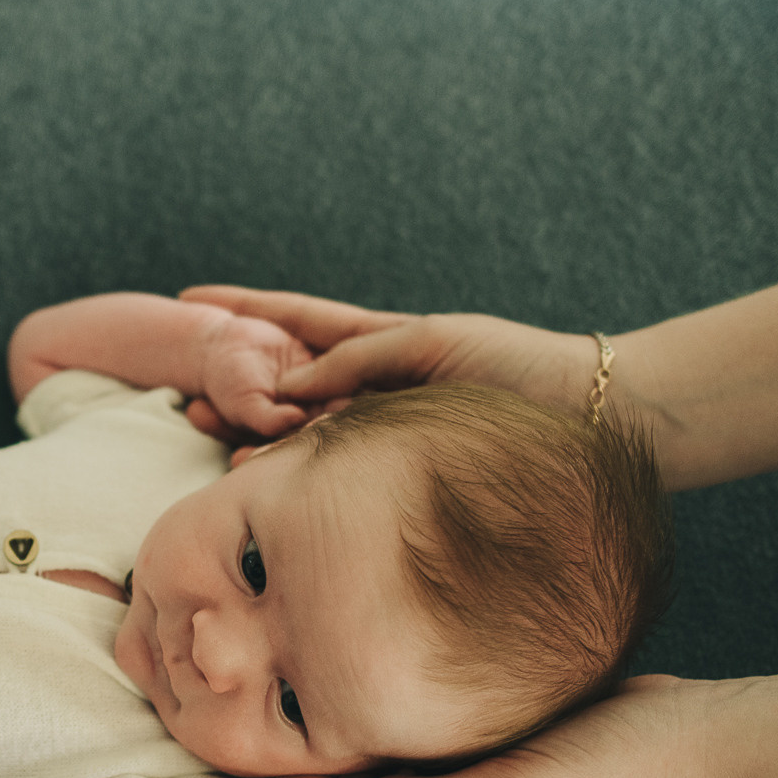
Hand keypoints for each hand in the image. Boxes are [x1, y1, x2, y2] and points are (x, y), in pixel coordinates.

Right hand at [180, 286, 617, 438]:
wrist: (586, 416)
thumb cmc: (518, 368)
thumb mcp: (431, 344)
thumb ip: (359, 359)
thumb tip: (289, 383)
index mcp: (384, 344)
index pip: (300, 318)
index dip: (246, 306)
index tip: (191, 299)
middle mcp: (375, 389)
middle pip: (288, 383)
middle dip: (238, 387)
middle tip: (190, 403)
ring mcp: (381, 431)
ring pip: (304, 431)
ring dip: (261, 437)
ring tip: (222, 446)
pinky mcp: (393, 471)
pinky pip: (332, 467)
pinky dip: (298, 470)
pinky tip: (268, 478)